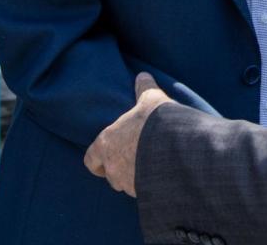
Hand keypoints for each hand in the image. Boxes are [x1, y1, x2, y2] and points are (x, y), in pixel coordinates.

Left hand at [84, 73, 172, 196]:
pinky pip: (142, 190)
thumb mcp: (152, 99)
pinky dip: (148, 183)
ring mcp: (127, 182)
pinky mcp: (144, 192)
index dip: (97, 158)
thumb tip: (143, 75)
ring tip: (150, 163)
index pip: (90, 158)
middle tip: (134, 156)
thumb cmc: (156, 122)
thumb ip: (144, 88)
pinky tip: (161, 172)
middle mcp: (112, 166)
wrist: (176, 148)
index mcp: (106, 143)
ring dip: (134, 175)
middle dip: (119, 166)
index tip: (107, 154)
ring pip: (125, 182)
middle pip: (109, 173)